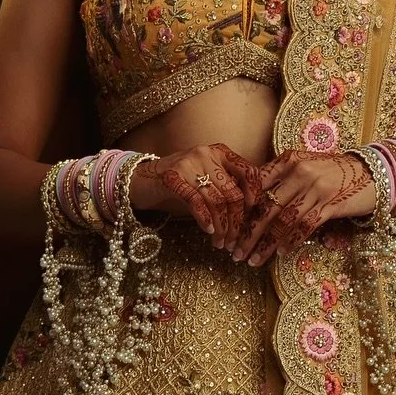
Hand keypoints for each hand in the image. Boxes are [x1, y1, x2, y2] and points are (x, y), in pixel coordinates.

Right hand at [130, 143, 263, 252]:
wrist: (141, 178)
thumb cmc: (180, 181)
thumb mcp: (206, 175)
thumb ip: (226, 184)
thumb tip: (251, 210)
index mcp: (219, 152)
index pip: (248, 171)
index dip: (254, 195)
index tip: (251, 215)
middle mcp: (206, 154)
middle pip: (232, 193)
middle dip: (235, 222)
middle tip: (233, 241)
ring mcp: (188, 165)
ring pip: (216, 202)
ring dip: (221, 227)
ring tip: (220, 243)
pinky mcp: (173, 178)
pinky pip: (196, 202)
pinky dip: (205, 219)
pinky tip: (208, 230)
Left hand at [233, 149, 377, 266]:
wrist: (372, 172)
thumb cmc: (333, 172)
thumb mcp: (305, 165)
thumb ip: (280, 178)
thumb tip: (252, 201)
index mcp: (288, 160)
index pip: (257, 185)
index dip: (241, 209)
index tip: (230, 229)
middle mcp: (300, 172)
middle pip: (267, 207)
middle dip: (248, 233)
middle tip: (236, 251)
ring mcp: (316, 189)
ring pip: (283, 221)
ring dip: (266, 244)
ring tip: (254, 259)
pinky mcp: (331, 204)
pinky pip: (305, 226)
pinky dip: (291, 241)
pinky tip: (281, 253)